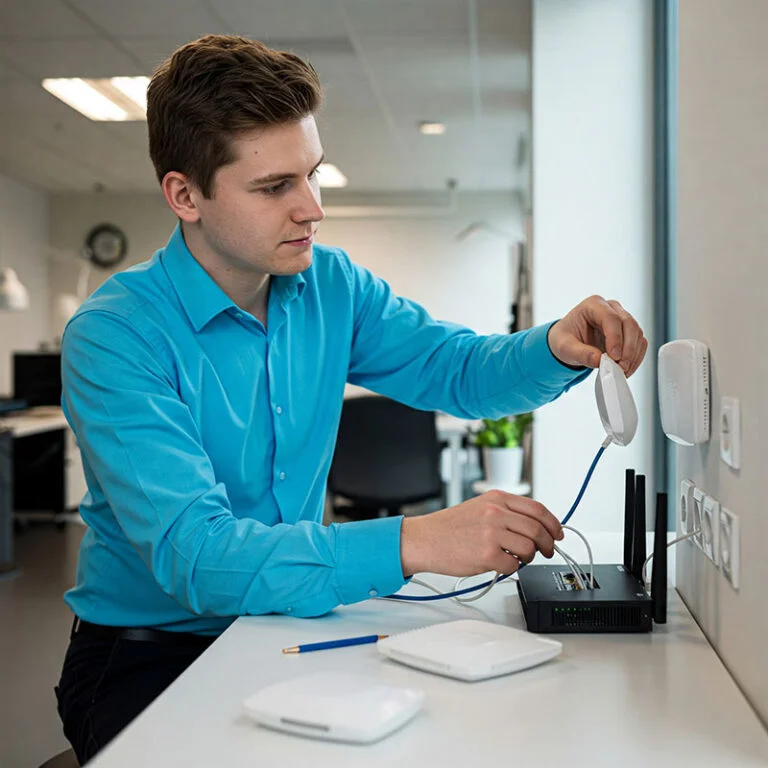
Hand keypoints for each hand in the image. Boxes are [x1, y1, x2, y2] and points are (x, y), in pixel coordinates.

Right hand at [400, 490, 563, 577]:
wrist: (425, 539)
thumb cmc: (450, 527)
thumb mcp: (480, 507)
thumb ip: (506, 512)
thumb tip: (535, 526)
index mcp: (497, 499)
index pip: (537, 509)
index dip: (553, 523)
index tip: (558, 534)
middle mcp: (496, 512)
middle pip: (538, 529)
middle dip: (548, 544)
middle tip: (546, 551)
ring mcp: (492, 533)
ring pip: (529, 548)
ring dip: (529, 557)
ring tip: (518, 559)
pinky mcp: (487, 554)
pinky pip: (514, 565)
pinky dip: (512, 568)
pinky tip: (501, 564)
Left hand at [547, 295, 647, 375]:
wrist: (569, 342)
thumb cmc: (565, 338)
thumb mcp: (564, 347)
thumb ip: (580, 353)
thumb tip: (599, 360)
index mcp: (593, 305)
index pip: (611, 318)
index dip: (615, 338)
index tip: (614, 357)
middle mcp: (611, 308)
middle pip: (629, 324)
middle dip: (628, 348)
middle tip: (621, 367)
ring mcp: (622, 318)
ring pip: (637, 333)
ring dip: (633, 354)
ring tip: (622, 370)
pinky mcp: (628, 331)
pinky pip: (640, 342)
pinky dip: (636, 357)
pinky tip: (627, 368)